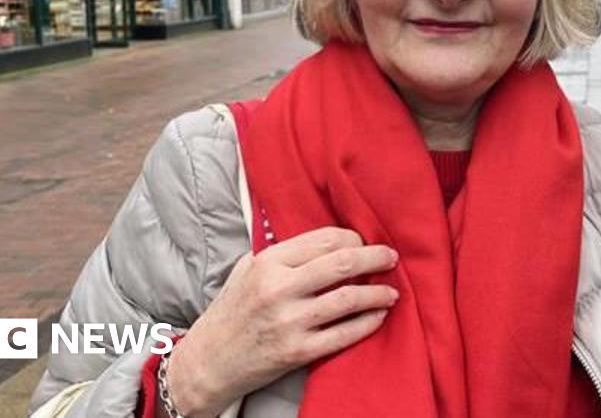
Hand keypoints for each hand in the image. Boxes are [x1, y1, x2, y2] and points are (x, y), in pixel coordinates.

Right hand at [166, 226, 399, 415]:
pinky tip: (379, 315)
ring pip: (348, 299)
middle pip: (342, 263)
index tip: (365, 242)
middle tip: (390, 257)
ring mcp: (289, 322)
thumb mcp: (247, 269)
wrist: (208, 361)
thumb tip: (328, 240)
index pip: (325, 239)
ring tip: (392, 291)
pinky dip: (368, 322)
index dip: (353, 238)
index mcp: (268, 262)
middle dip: (375, 257)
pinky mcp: (297, 352)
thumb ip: (283, 253)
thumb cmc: (232, 311)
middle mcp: (278, 289)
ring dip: (378, 292)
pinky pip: (344, 334)